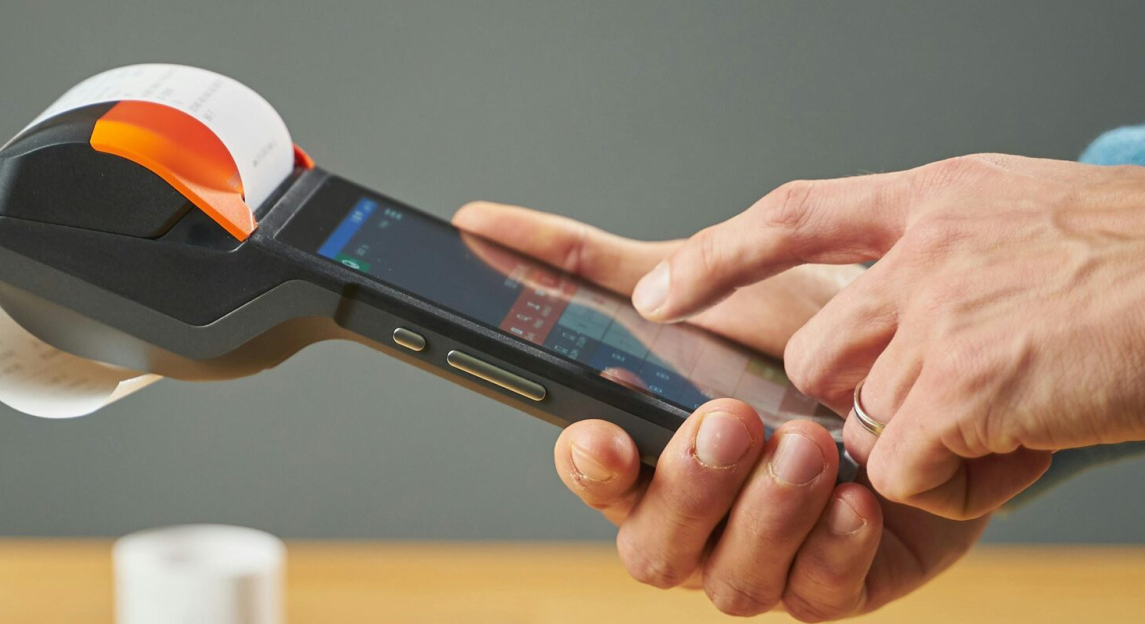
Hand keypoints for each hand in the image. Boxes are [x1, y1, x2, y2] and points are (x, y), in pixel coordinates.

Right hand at [453, 202, 987, 619]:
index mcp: (650, 452)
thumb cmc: (801, 327)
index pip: (595, 477)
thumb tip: (477, 223)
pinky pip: (817, 596)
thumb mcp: (703, 280)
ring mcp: (763, 558)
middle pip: (653, 543)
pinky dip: (833, 548)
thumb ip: (592, 264)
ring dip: (765, 515)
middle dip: (689, 486)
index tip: (601, 433)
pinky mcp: (835, 583)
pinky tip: (858, 495)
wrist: (928, 353)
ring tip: (807, 443)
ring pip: (733, 582)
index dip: (588, 466)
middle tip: (731, 418)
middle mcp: (697, 517)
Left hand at [628, 154, 1144, 519]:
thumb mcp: (1022, 217)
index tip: (658, 293)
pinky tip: (1020, 447)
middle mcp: (926, 246)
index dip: (718, 257)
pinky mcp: (964, 382)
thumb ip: (939, 248)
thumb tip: (879, 310)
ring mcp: (942, 311)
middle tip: (959, 393)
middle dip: (862, 394)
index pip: (792, 215)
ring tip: (1012, 414)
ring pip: (858, 413)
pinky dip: (954, 481)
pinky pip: (902, 465)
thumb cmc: (1138, 264)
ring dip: (922, 437)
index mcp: (935, 197)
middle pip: (816, 349)